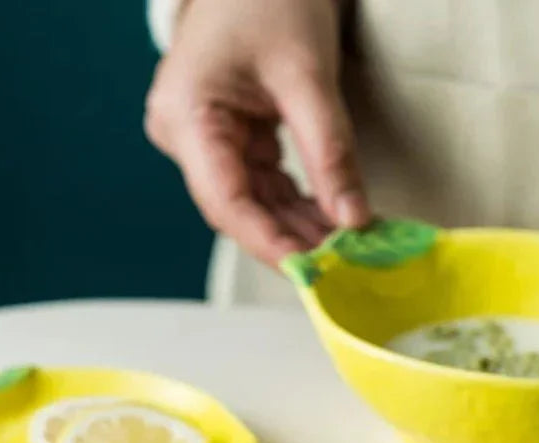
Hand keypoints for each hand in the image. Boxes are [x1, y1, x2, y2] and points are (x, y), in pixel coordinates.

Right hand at [144, 0, 370, 267]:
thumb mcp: (307, 75)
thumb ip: (331, 152)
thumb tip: (354, 222)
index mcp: (187, 114)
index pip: (226, 201)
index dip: (269, 242)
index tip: (312, 271)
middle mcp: (184, 134)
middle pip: (239, 209)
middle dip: (292, 239)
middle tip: (342, 265)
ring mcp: (204, 139)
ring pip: (254, 202)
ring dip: (299, 227)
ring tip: (346, 249)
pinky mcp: (228, 140)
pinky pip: (263, 185)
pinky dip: (298, 204)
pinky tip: (332, 222)